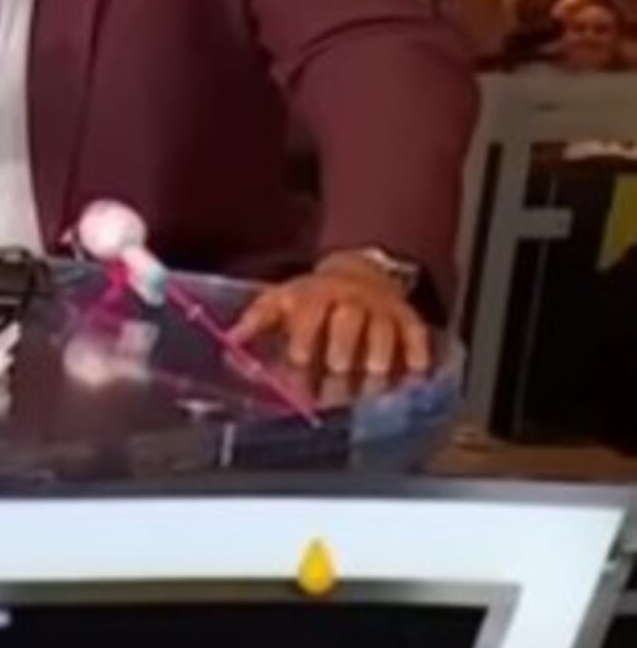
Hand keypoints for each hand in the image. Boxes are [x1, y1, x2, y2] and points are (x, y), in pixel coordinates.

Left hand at [233, 252, 432, 381]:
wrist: (359, 271)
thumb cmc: (313, 296)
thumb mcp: (281, 299)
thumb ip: (256, 320)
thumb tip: (229, 340)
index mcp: (317, 295)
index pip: (311, 312)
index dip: (304, 335)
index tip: (297, 359)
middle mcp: (351, 300)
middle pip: (349, 319)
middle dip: (343, 345)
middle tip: (336, 369)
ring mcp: (381, 309)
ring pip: (384, 328)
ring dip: (379, 352)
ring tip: (374, 375)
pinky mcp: (407, 318)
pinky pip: (416, 334)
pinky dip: (417, 352)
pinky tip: (415, 373)